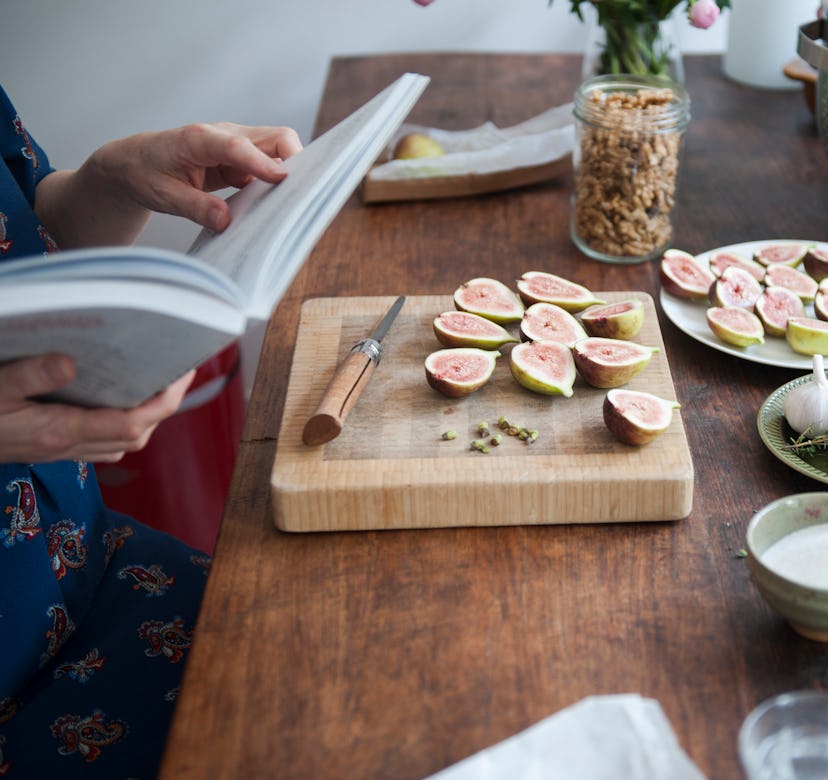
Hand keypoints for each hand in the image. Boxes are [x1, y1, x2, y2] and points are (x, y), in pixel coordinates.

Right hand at [0, 354, 194, 463]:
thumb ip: (29, 375)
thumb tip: (72, 362)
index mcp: (61, 430)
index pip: (133, 421)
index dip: (165, 400)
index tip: (183, 373)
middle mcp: (69, 446)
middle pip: (136, 434)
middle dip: (163, 407)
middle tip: (176, 372)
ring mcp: (61, 452)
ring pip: (121, 443)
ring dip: (145, 418)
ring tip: (154, 384)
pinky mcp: (51, 450)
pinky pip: (101, 445)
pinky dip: (120, 426)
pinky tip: (116, 404)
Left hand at [98, 121, 304, 231]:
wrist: (137, 161)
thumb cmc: (146, 173)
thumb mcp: (163, 195)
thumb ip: (195, 207)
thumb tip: (225, 221)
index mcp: (199, 139)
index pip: (238, 146)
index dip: (262, 162)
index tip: (282, 179)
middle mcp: (224, 136)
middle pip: (274, 137)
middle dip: (295, 159)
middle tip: (304, 191)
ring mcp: (237, 146)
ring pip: (278, 150)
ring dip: (290, 172)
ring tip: (294, 201)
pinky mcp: (243, 159)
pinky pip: (270, 165)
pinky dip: (279, 181)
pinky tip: (278, 203)